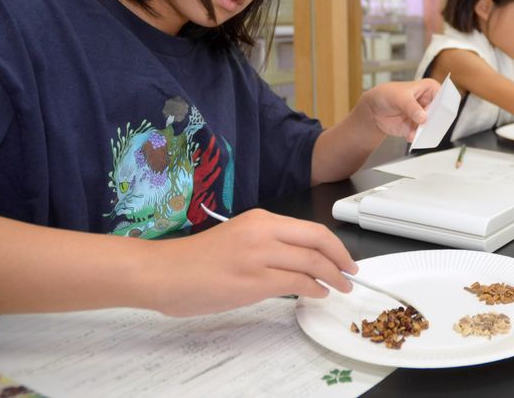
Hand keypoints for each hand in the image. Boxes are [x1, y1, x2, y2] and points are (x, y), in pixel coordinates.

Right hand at [152, 209, 357, 316]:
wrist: (162, 272)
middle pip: (318, 240)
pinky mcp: (252, 280)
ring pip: (311, 262)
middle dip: (341, 258)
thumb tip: (300, 262)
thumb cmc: (195, 261)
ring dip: (332, 277)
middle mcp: (263, 232)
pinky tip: (317, 294)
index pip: (311, 228)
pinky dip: (314, 289)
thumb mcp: (238, 239)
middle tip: (352, 272)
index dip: (334, 245)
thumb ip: (269, 245)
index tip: (344, 258)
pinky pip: (296, 282)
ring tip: (340, 287)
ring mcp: (258, 255)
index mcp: (261, 219)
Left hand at [361, 79, 440, 141]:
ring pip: (432, 127)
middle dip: (436, 122)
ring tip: (419, 132)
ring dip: (426, 132)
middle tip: (429, 125)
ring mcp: (424, 118)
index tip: (440, 113)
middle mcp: (430, 104)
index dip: (445, 105)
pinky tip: (410, 136)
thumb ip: (411, 107)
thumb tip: (423, 118)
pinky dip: (417, 138)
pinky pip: (421, 136)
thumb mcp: (399, 97)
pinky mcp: (417, 129)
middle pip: (440, 115)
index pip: (444, 97)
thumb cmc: (388, 95)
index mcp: (430, 89)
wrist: (375, 109)